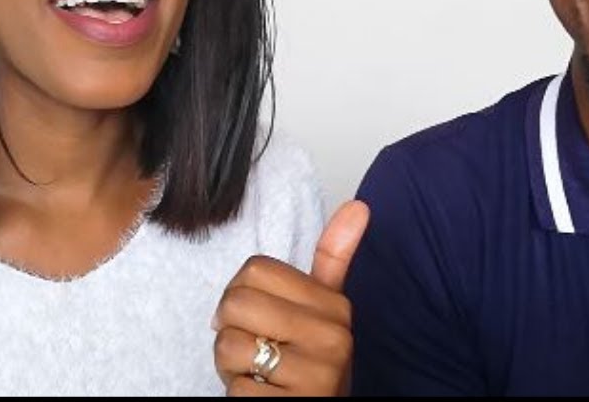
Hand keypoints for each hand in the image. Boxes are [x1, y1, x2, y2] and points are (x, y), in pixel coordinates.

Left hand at [213, 200, 369, 395]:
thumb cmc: (308, 365)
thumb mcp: (322, 312)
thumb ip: (334, 259)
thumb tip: (358, 206)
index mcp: (336, 305)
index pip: (256, 269)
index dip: (242, 294)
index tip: (261, 318)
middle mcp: (334, 336)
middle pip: (238, 301)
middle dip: (230, 329)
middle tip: (256, 350)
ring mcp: (318, 373)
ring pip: (230, 343)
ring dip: (231, 366)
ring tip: (259, 374)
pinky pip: (237, 386)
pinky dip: (239, 394)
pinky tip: (263, 396)